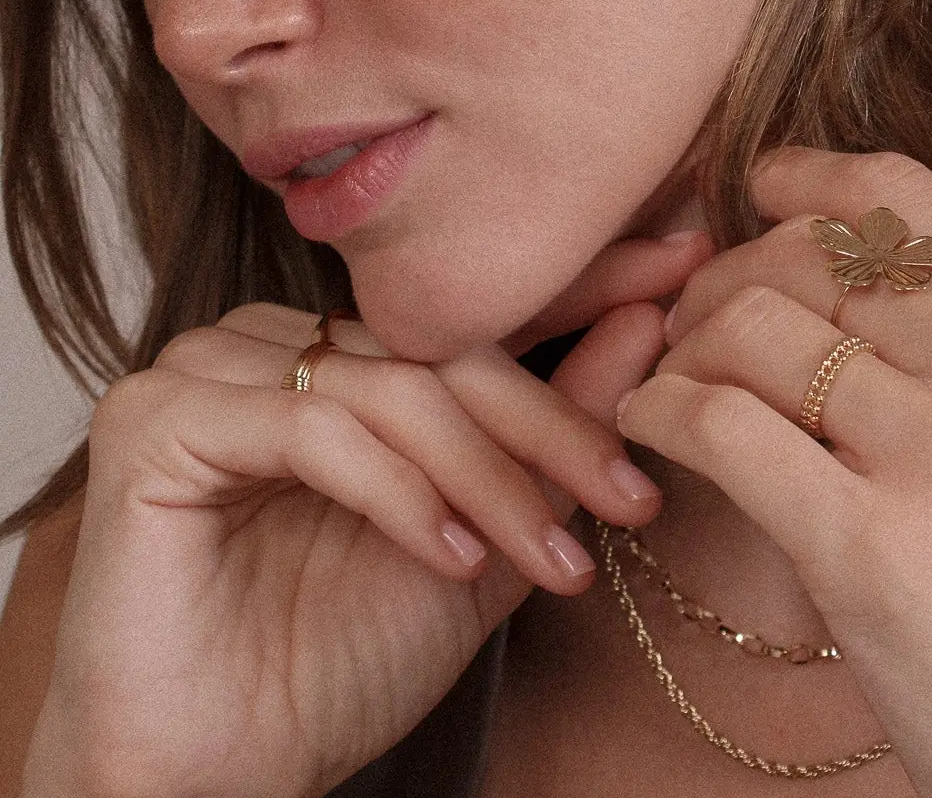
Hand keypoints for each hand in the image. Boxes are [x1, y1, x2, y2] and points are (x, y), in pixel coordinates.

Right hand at [22, 230, 711, 797]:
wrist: (221, 774)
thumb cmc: (345, 657)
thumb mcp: (489, 531)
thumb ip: (556, 425)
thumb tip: (648, 320)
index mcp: (342, 352)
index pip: (472, 310)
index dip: (585, 289)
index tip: (685, 274)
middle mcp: (272, 338)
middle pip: (441, 351)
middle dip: (549, 428)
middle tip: (630, 495)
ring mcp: (207, 367)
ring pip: (389, 387)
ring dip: (486, 477)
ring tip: (550, 561)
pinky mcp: (156, 417)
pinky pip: (312, 427)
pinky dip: (397, 493)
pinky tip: (451, 559)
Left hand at [618, 149, 931, 797]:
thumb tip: (832, 259)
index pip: (895, 192)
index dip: (802, 178)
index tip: (752, 192)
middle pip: (806, 255)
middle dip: (724, 274)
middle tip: (690, 316)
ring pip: (749, 324)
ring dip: (683, 343)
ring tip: (674, 379)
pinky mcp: (869, 542)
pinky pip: (717, 419)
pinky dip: (659, 408)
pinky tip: (651, 425)